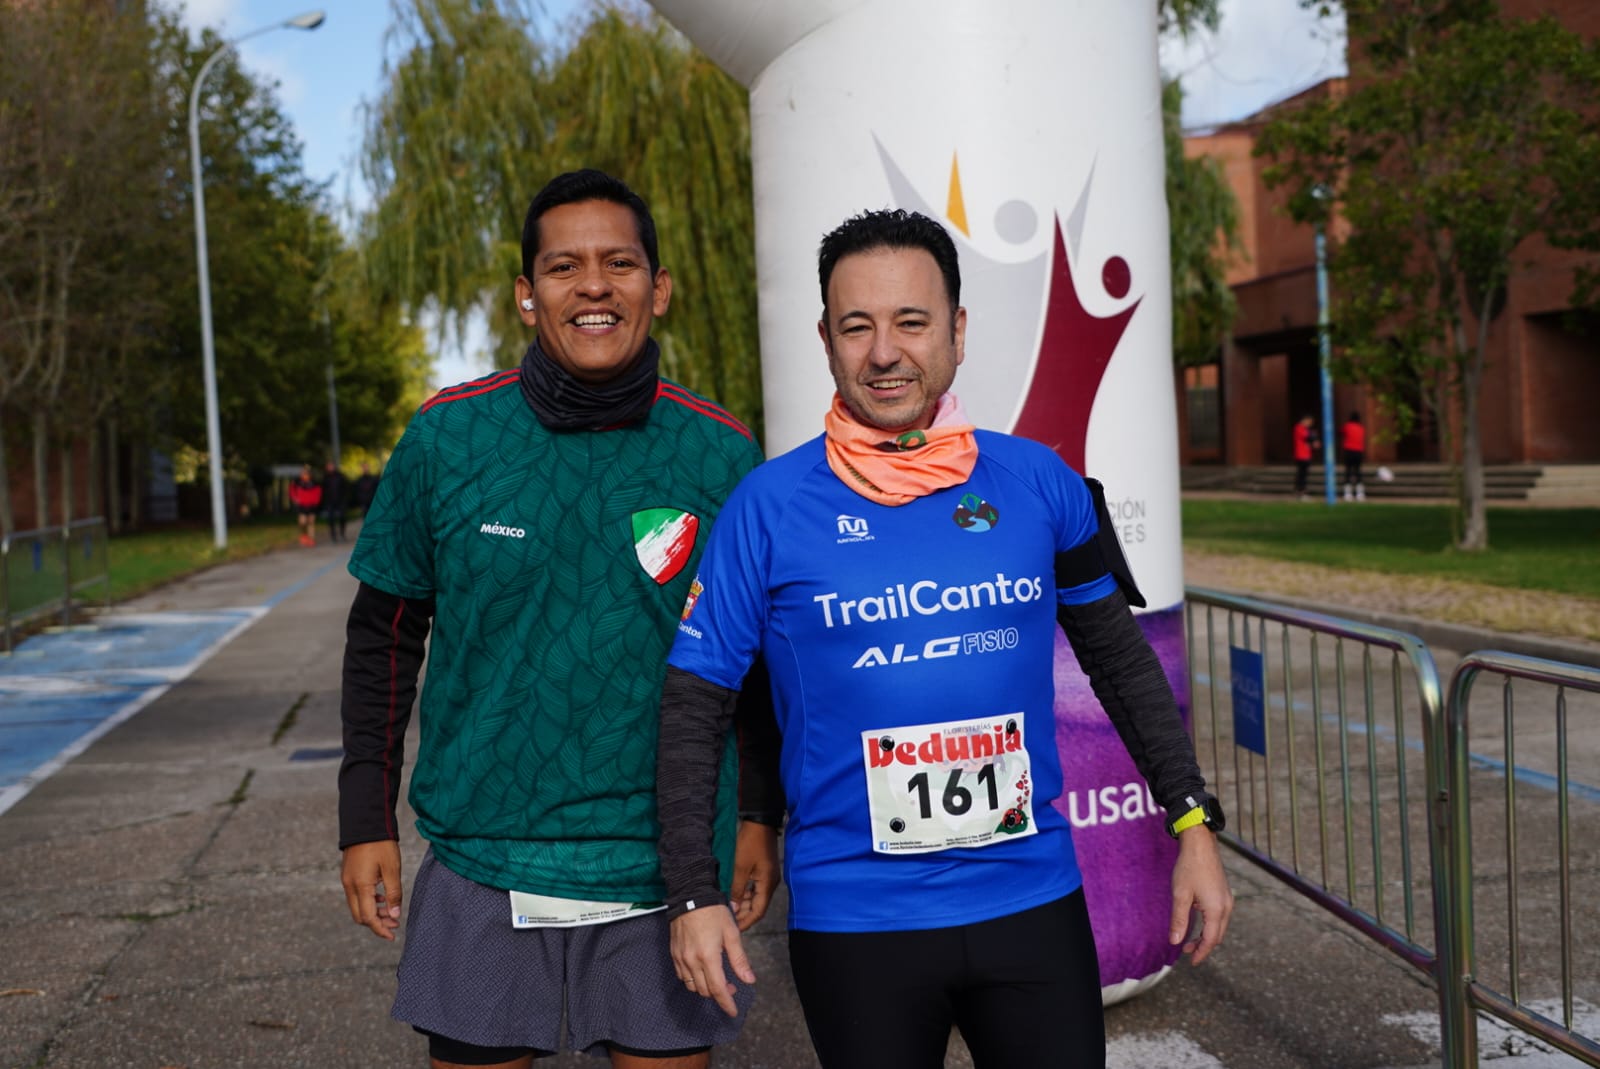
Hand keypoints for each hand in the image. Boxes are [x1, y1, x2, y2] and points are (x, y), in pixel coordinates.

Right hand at [341, 840, 402, 939]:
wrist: (366, 823)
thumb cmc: (381, 844)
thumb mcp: (392, 869)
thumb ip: (393, 893)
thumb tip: (394, 915)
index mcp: (360, 886)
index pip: (368, 917)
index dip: (380, 929)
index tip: (392, 936)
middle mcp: (349, 886)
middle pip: (359, 916)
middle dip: (376, 924)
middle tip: (394, 924)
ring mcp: (347, 880)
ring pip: (357, 906)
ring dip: (373, 913)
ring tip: (391, 912)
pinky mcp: (348, 875)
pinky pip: (356, 896)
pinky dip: (368, 902)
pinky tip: (382, 898)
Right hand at [671, 905, 754, 1017]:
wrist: (690, 895)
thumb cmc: (713, 912)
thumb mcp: (732, 933)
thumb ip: (739, 959)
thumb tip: (749, 980)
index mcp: (708, 957)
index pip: (718, 989)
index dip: (726, 1003)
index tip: (733, 1012)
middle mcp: (692, 961)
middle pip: (705, 990)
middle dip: (719, 994)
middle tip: (731, 986)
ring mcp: (680, 958)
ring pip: (692, 986)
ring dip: (706, 988)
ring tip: (717, 978)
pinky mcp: (674, 954)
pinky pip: (682, 976)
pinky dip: (693, 980)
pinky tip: (701, 972)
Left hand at [730, 820, 779, 931]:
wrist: (760, 822)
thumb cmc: (750, 843)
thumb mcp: (740, 867)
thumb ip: (736, 890)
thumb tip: (732, 909)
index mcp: (767, 884)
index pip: (758, 911)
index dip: (746, 922)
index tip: (734, 929)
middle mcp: (770, 883)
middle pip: (757, 906)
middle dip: (743, 914)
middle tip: (727, 921)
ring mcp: (767, 877)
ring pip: (754, 897)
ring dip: (742, 904)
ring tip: (727, 910)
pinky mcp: (763, 871)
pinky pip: (754, 888)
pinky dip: (744, 893)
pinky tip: (733, 895)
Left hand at [1169, 827, 1232, 964]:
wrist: (1201, 843)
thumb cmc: (1189, 867)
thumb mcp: (1180, 895)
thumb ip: (1179, 920)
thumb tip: (1175, 942)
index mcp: (1216, 910)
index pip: (1210, 940)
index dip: (1201, 953)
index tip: (1191, 962)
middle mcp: (1226, 907)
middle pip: (1217, 935)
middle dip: (1203, 946)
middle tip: (1186, 952)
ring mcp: (1227, 899)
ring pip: (1219, 926)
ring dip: (1206, 935)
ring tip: (1189, 939)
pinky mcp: (1224, 892)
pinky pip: (1219, 915)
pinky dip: (1209, 924)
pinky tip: (1196, 922)